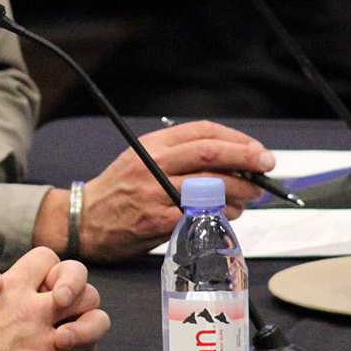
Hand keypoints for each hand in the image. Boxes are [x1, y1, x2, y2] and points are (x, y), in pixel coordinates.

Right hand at [0, 247, 107, 350]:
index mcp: (10, 286)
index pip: (47, 258)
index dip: (45, 265)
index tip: (37, 280)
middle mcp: (32, 311)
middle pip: (84, 290)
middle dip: (78, 295)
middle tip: (62, 308)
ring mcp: (40, 343)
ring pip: (92, 326)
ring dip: (86, 330)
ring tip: (68, 337)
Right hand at [64, 120, 272, 261]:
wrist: (84, 219)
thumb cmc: (118, 190)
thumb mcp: (141, 159)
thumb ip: (178, 156)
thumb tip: (230, 160)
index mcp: (152, 144)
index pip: (201, 131)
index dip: (236, 138)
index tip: (256, 149)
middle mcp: (154, 163)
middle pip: (210, 153)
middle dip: (246, 158)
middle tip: (266, 166)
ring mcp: (156, 192)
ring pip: (211, 185)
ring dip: (240, 191)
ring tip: (250, 196)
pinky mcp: (158, 219)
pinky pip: (201, 214)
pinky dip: (224, 214)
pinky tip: (230, 214)